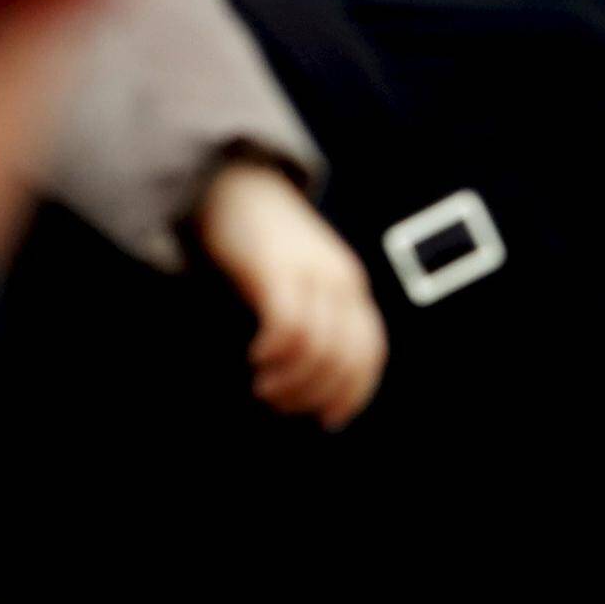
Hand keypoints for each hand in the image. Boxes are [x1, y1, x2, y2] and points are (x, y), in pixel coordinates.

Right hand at [197, 157, 387, 427]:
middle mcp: (341, 280)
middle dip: (317, 393)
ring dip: (292, 381)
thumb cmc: (262, 243)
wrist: (234, 182)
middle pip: (346, 356)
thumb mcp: (299, 280)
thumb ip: (311, 318)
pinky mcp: (277, 268)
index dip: (354, 391)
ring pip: (319, 348)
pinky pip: (289, 324)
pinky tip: (257, 359)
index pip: (370, 350)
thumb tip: (308, 376)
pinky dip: (277, 352)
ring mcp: (311, 272)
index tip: (330, 421)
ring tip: (265, 387)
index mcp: (351, 287)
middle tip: (283, 406)